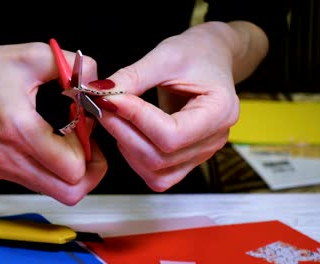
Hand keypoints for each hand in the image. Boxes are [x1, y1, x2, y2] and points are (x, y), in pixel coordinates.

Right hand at [0, 30, 106, 204]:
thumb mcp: (32, 55)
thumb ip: (74, 66)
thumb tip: (99, 82)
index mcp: (19, 130)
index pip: (73, 169)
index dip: (90, 148)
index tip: (83, 124)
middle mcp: (8, 158)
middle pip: (69, 193)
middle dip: (89, 171)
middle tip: (88, 145)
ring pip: (53, 191)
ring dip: (69, 170)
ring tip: (65, 139)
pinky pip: (35, 181)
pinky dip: (49, 168)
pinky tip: (46, 141)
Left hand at [96, 22, 265, 190]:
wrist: (210, 58)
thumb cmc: (195, 53)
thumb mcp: (165, 56)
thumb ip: (133, 77)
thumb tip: (100, 95)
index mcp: (220, 111)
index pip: (172, 134)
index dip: (136, 119)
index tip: (110, 98)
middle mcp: (214, 139)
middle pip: (160, 157)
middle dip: (123, 132)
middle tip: (102, 106)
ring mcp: (201, 154)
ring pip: (155, 172)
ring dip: (126, 147)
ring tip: (114, 117)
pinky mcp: (186, 160)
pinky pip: (157, 175)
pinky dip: (135, 158)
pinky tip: (127, 132)